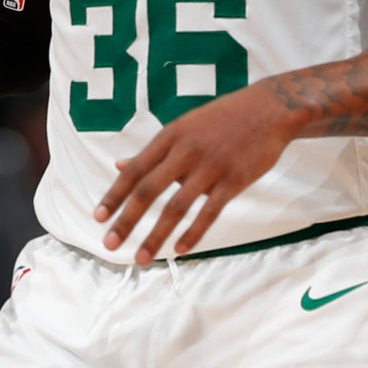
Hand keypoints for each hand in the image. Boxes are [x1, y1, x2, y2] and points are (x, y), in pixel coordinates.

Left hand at [94, 83, 300, 263]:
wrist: (269, 108)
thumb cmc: (223, 118)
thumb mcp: (184, 126)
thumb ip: (153, 150)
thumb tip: (119, 165)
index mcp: (170, 136)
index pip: (135, 170)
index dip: (114, 195)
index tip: (98, 218)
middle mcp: (186, 151)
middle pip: (148, 191)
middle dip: (126, 221)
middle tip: (109, 245)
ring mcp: (211, 166)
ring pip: (176, 207)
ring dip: (156, 235)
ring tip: (142, 258)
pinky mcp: (234, 179)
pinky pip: (210, 212)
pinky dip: (193, 233)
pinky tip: (180, 250)